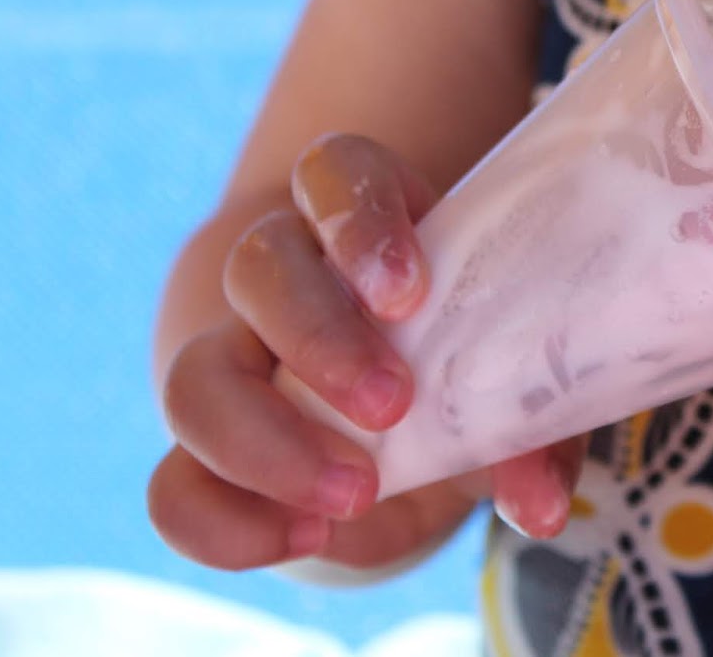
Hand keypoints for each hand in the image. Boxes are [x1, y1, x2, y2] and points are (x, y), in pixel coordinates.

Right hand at [148, 133, 584, 571]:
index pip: (336, 173)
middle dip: (318, 338)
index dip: (358, 219)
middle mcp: (288, 277)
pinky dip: (225, 523)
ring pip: (196, 373)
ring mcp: (236, 359)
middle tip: (391, 404)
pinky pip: (173, 485)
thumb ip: (533, 435)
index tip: (406, 291)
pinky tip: (302, 540)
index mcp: (370, 220)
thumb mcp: (519, 391)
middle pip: (258, 266)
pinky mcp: (210, 451)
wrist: (421, 434)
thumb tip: (539, 506)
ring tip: (355, 494)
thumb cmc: (478, 373)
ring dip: (266, 441)